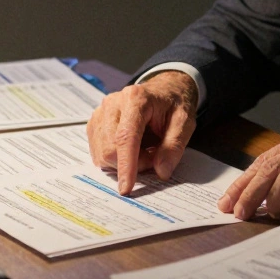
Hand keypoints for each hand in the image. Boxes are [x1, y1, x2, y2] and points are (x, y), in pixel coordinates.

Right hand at [86, 71, 197, 194]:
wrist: (164, 90)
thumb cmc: (173, 105)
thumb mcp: (184, 123)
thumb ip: (174, 147)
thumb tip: (161, 171)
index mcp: (136, 99)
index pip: (125, 137)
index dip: (126, 165)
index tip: (127, 188)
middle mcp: (113, 103)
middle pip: (110, 149)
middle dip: (131, 163)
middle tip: (152, 157)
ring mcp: (101, 112)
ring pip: (102, 153)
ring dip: (123, 161)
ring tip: (142, 149)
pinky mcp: (95, 122)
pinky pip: (98, 152)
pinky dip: (115, 157)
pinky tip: (130, 148)